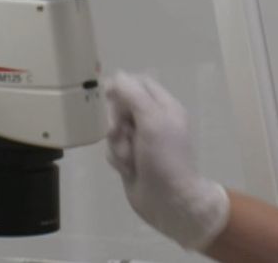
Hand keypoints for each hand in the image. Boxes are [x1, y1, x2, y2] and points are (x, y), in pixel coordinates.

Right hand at [104, 73, 230, 250]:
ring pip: (114, 130)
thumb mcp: (151, 120)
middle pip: (122, 106)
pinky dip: (118, 159)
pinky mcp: (131, 159)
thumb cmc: (164, 157)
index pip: (139, 83)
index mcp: (164, 107)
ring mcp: (142, 141)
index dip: (122, 88)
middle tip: (122, 133)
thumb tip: (116, 77)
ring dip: (118, 144)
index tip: (109, 97)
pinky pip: (113, 149)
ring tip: (131, 159)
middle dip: (117, 121)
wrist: (168, 200)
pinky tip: (129, 170)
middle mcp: (153, 121)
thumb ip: (133, 94)